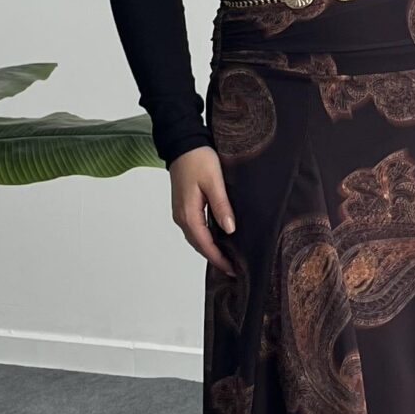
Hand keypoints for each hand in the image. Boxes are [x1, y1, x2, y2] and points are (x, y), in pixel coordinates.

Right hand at [168, 145, 236, 274]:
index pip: (205, 244)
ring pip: (196, 238)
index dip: (219, 258)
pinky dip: (205, 239)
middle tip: (234, 269)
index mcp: (189, 214)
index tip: (234, 269)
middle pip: (199, 245)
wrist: (182, 144)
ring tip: (227, 257)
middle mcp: (181, 217)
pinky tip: (217, 239)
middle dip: (215, 258)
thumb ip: (221, 206)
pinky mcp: (183, 207)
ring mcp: (180, 213)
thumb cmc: (198, 159)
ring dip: (210, 249)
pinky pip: (194, 229)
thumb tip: (230, 230)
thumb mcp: (214, 182)